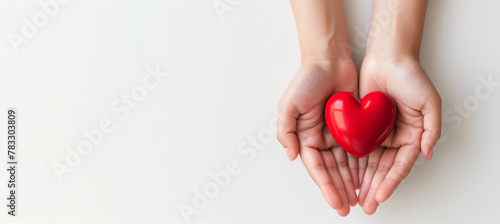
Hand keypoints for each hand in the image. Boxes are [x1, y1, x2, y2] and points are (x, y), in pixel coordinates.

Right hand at [277, 60, 358, 215]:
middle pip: (332, 171)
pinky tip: (368, 178)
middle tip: (349, 208)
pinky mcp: (353, 127)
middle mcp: (321, 139)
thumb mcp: (289, 105)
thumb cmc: (307, 79)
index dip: (326, 186)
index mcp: (305, 137)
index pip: (317, 168)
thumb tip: (292, 156)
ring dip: (352, 183)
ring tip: (360, 200)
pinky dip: (363, 165)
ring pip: (346, 165)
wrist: (330, 59)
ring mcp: (338, 134)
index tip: (336, 201)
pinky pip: (359, 150)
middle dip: (339, 190)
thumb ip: (286, 131)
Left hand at [357, 56, 440, 213]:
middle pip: (383, 169)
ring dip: (363, 181)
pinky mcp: (362, 125)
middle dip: (375, 188)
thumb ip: (431, 129)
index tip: (380, 196)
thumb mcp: (430, 101)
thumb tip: (427, 154)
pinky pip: (356, 148)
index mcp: (412, 135)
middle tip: (366, 206)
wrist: (387, 56)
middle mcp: (395, 138)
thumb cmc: (410, 76)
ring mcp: (378, 132)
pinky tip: (346, 177)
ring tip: (355, 198)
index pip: (400, 165)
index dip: (391, 182)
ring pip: (369, 163)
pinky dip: (352, 164)